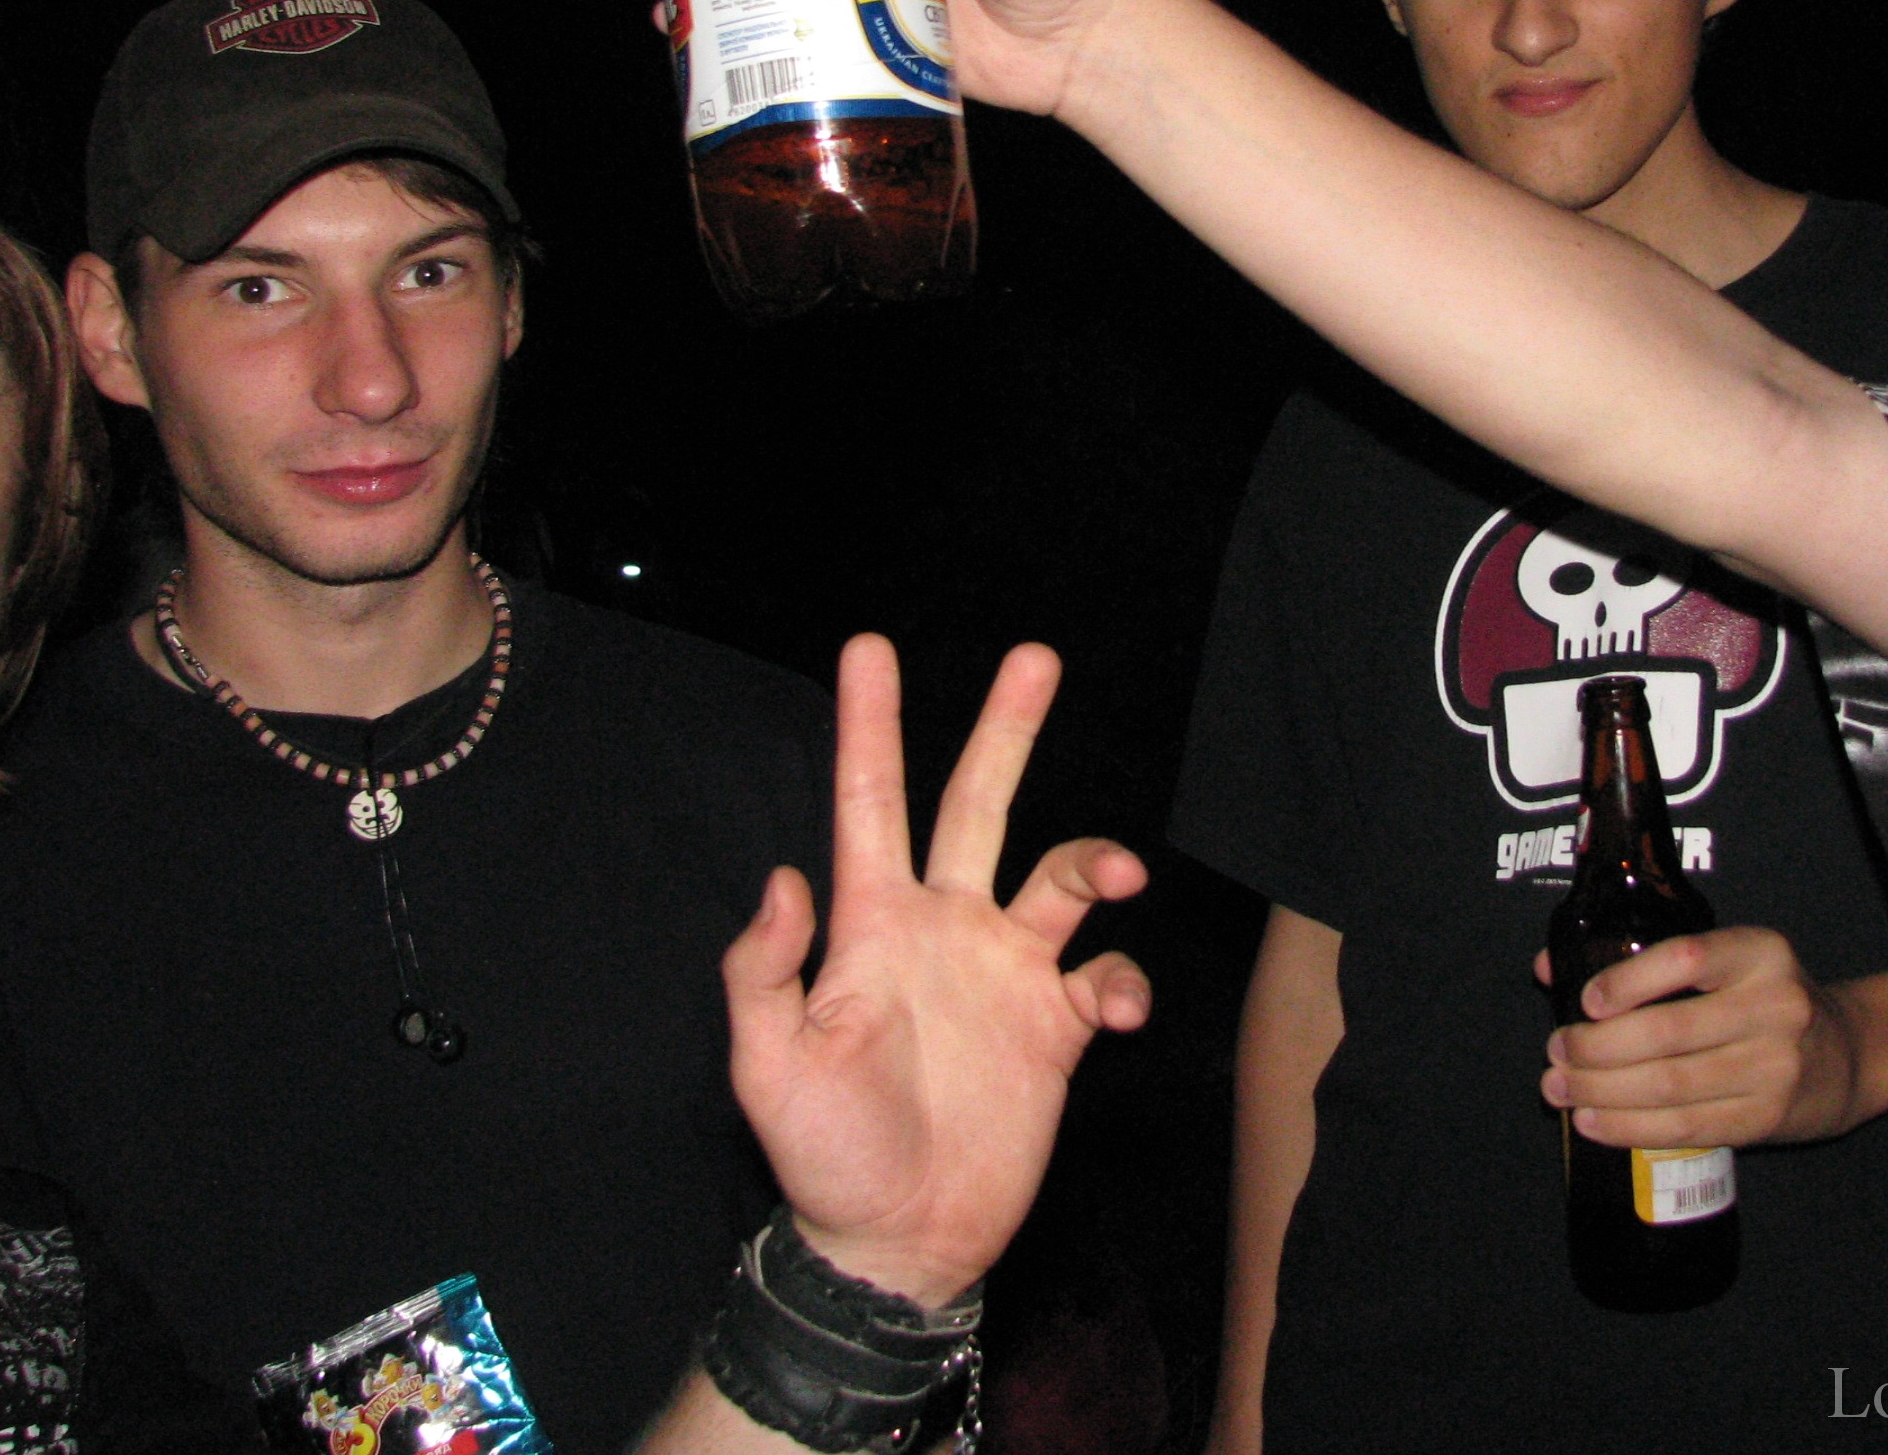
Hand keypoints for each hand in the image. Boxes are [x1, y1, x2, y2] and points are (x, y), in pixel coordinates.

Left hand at [721, 634, 1149, 1309]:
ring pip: (1062, 876)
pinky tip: (1117, 1005)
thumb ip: (764, 974)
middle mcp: (946, 928)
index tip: (869, 646)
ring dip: (1097, 858)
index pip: (870, 803)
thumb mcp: (766, 1069)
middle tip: (1036, 656)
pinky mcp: (1056, 1027)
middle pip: (979, 804)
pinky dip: (1123, 978)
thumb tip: (784, 878)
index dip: (869, 725)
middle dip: (1007, 730)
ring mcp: (1006, 972)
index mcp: (874, 925)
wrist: (900, 1241)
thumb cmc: (823, 1155)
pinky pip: (1104, 974)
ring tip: (1121, 871)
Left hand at [1535, 927, 1865, 1149]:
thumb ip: (1647, 960)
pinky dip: (1631, 1128)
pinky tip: (1594, 1121)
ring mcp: (1775, 1066)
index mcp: (1760, 953)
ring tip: (1559, 1088)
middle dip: (1596, 1048)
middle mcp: (1774, 1005)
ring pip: (1670, 1086)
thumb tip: (1547, 969)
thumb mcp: (1728, 962)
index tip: (1586, 1001)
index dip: (1627, 981)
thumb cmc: (1764, 1001)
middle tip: (1556, 1051)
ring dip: (1602, 1091)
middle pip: (1667, 1032)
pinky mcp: (1767, 1117)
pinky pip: (1687, 1127)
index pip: (1685, 958)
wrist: (1848, 1056)